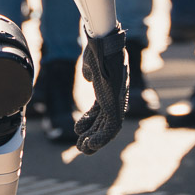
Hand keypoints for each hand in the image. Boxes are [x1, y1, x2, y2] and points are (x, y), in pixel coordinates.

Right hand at [74, 26, 126, 153]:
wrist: (103, 44)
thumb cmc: (97, 50)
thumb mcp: (92, 64)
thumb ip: (90, 71)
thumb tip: (88, 75)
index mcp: (109, 91)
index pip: (101, 111)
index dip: (89, 122)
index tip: (78, 129)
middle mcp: (115, 99)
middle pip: (104, 123)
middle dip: (92, 136)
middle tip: (81, 146)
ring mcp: (116, 102)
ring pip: (108, 129)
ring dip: (95, 141)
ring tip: (83, 149)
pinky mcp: (115, 105)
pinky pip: (111, 128)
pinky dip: (101, 138)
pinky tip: (90, 145)